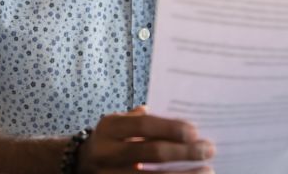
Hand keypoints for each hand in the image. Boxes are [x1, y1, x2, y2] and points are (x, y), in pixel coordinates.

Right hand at [76, 106, 214, 173]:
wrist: (79, 164)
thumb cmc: (111, 140)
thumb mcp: (120, 123)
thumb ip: (143, 120)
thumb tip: (180, 120)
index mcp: (110, 128)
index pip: (143, 125)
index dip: (170, 128)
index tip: (195, 131)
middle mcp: (107, 152)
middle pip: (151, 153)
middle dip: (184, 152)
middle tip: (208, 149)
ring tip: (208, 171)